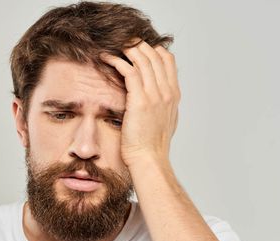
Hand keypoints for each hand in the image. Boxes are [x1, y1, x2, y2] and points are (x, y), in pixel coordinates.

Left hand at [100, 40, 180, 166]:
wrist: (149, 159)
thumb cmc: (152, 146)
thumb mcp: (164, 121)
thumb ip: (162, 105)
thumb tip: (156, 98)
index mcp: (173, 95)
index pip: (167, 60)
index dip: (152, 49)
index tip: (137, 47)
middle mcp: (166, 91)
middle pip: (154, 55)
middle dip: (137, 44)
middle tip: (121, 41)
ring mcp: (155, 95)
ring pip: (142, 59)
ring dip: (126, 48)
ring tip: (112, 45)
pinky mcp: (140, 100)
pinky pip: (129, 71)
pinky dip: (117, 60)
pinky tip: (106, 58)